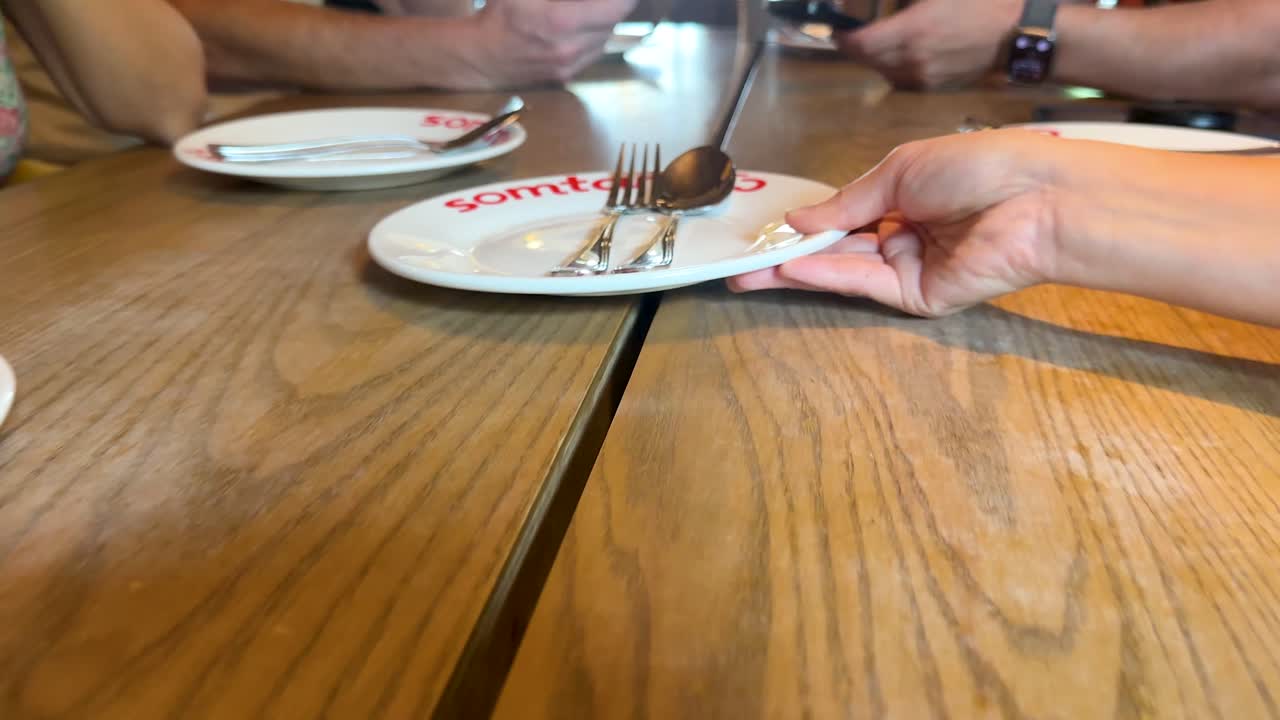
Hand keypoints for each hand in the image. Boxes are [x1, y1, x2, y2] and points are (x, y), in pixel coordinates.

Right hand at [453, 0, 636, 87]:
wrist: (481, 56)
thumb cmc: (499, 14)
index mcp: (561, 21)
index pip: (618, 6)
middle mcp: (571, 48)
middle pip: (614, 20)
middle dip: (612, 3)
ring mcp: (570, 66)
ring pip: (606, 37)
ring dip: (604, 20)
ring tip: (588, 8)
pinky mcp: (567, 76)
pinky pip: (593, 52)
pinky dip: (593, 36)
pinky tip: (578, 26)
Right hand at [728, 131, 1065, 316]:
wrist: (1033, 199)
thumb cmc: (976, 168)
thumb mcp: (899, 171)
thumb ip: (846, 202)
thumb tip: (798, 220)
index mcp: (905, 199)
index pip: (845, 218)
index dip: (806, 226)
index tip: (767, 233)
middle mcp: (905, 237)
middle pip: (837, 252)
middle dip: (789, 258)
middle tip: (742, 268)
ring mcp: (911, 270)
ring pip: (844, 271)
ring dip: (797, 271)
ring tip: (750, 274)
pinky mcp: (920, 298)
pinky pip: (865, 285)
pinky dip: (827, 277)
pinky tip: (792, 269)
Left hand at [835, 0, 1020, 89]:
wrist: (1016, 34)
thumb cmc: (982, 3)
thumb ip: (905, 0)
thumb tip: (890, 4)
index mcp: (912, 31)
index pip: (860, 44)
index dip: (844, 37)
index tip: (838, 28)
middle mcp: (913, 59)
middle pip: (867, 59)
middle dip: (856, 47)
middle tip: (852, 32)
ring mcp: (923, 77)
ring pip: (882, 71)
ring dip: (874, 57)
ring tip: (876, 41)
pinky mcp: (934, 86)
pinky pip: (901, 79)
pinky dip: (893, 67)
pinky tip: (901, 52)